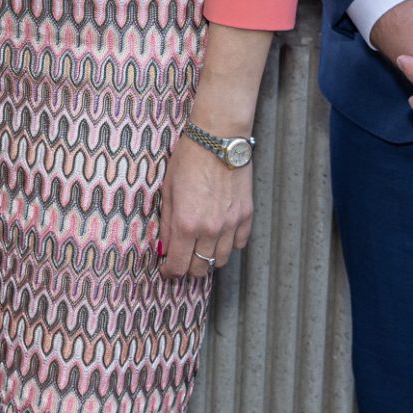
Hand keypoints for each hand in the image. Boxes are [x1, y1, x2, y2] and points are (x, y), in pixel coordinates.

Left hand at [158, 129, 252, 279]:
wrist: (218, 140)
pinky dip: (229, 245)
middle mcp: (210, 229)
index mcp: (186, 224)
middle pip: (200, 268)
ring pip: (221, 260)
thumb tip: (166, 247)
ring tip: (201, 245)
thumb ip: (168, 223)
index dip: (170, 272)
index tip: (167, 270)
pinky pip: (239, 244)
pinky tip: (220, 234)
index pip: (179, 265)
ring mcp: (231, 224)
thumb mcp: (168, 191)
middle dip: (188, 267)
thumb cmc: (188, 160)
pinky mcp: (246, 216)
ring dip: (209, 257)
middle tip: (182, 258)